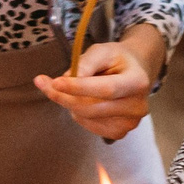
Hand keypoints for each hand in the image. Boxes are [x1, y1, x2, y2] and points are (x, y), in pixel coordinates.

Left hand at [35, 24, 164, 141]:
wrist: (134, 72)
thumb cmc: (117, 60)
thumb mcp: (103, 51)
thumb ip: (85, 63)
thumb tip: (66, 79)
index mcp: (138, 81)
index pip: (106, 89)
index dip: (79, 88)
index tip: (56, 82)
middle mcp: (137, 106)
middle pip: (92, 107)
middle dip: (64, 96)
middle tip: (45, 83)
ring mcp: (129, 123)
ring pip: (86, 117)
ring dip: (70, 103)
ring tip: (72, 88)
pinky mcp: (119, 133)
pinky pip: (89, 125)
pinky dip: (78, 113)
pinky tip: (82, 101)